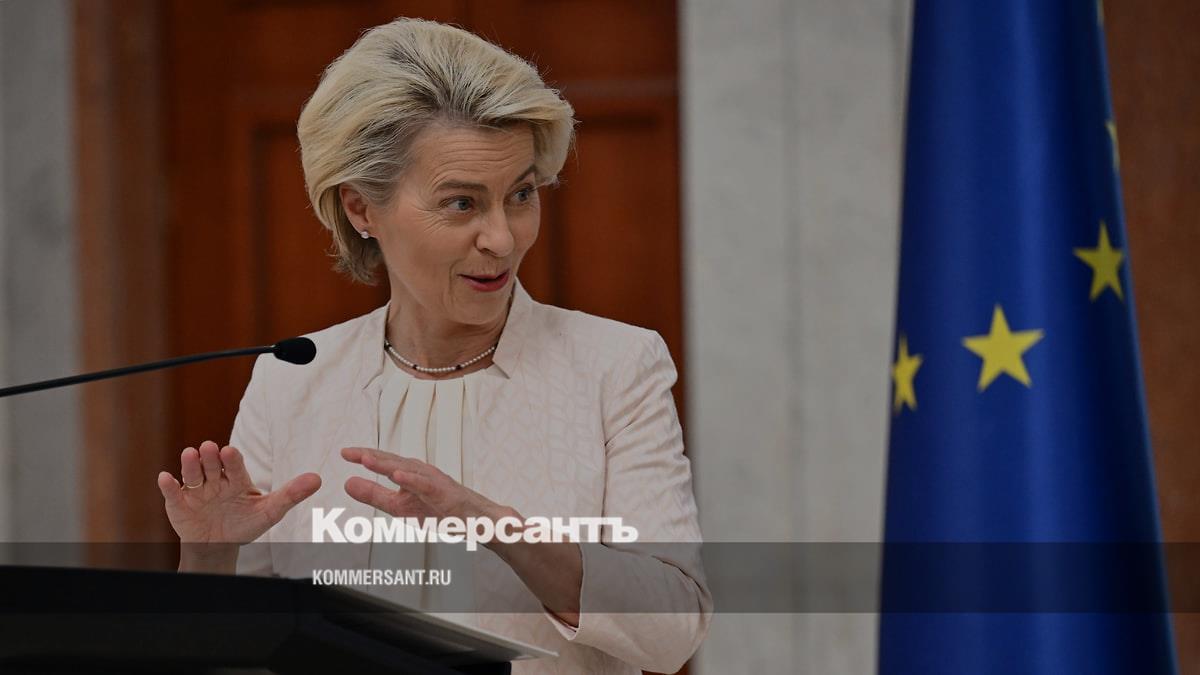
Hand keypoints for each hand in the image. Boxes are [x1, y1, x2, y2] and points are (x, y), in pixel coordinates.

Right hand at [157, 440, 320, 545]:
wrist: (220, 546)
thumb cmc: (246, 524)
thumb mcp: (270, 511)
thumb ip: (291, 495)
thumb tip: (318, 479)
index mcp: (236, 479)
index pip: (234, 466)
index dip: (231, 459)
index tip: (229, 452)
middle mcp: (215, 480)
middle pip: (211, 465)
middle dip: (209, 457)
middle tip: (209, 448)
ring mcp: (196, 490)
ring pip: (191, 474)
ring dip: (189, 464)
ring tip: (189, 454)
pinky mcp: (179, 503)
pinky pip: (172, 493)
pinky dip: (168, 486)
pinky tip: (165, 478)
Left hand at [340, 447, 516, 522]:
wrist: (478, 521)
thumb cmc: (443, 510)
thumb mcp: (400, 506)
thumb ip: (374, 495)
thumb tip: (346, 483)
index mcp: (410, 474)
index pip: (384, 462)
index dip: (364, 456)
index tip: (344, 453)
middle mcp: (422, 473)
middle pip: (393, 462)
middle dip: (372, 456)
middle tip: (349, 452)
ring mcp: (435, 482)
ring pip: (408, 470)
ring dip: (388, 464)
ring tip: (367, 459)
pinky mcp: (446, 494)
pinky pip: (428, 486)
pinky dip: (413, 480)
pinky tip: (398, 477)